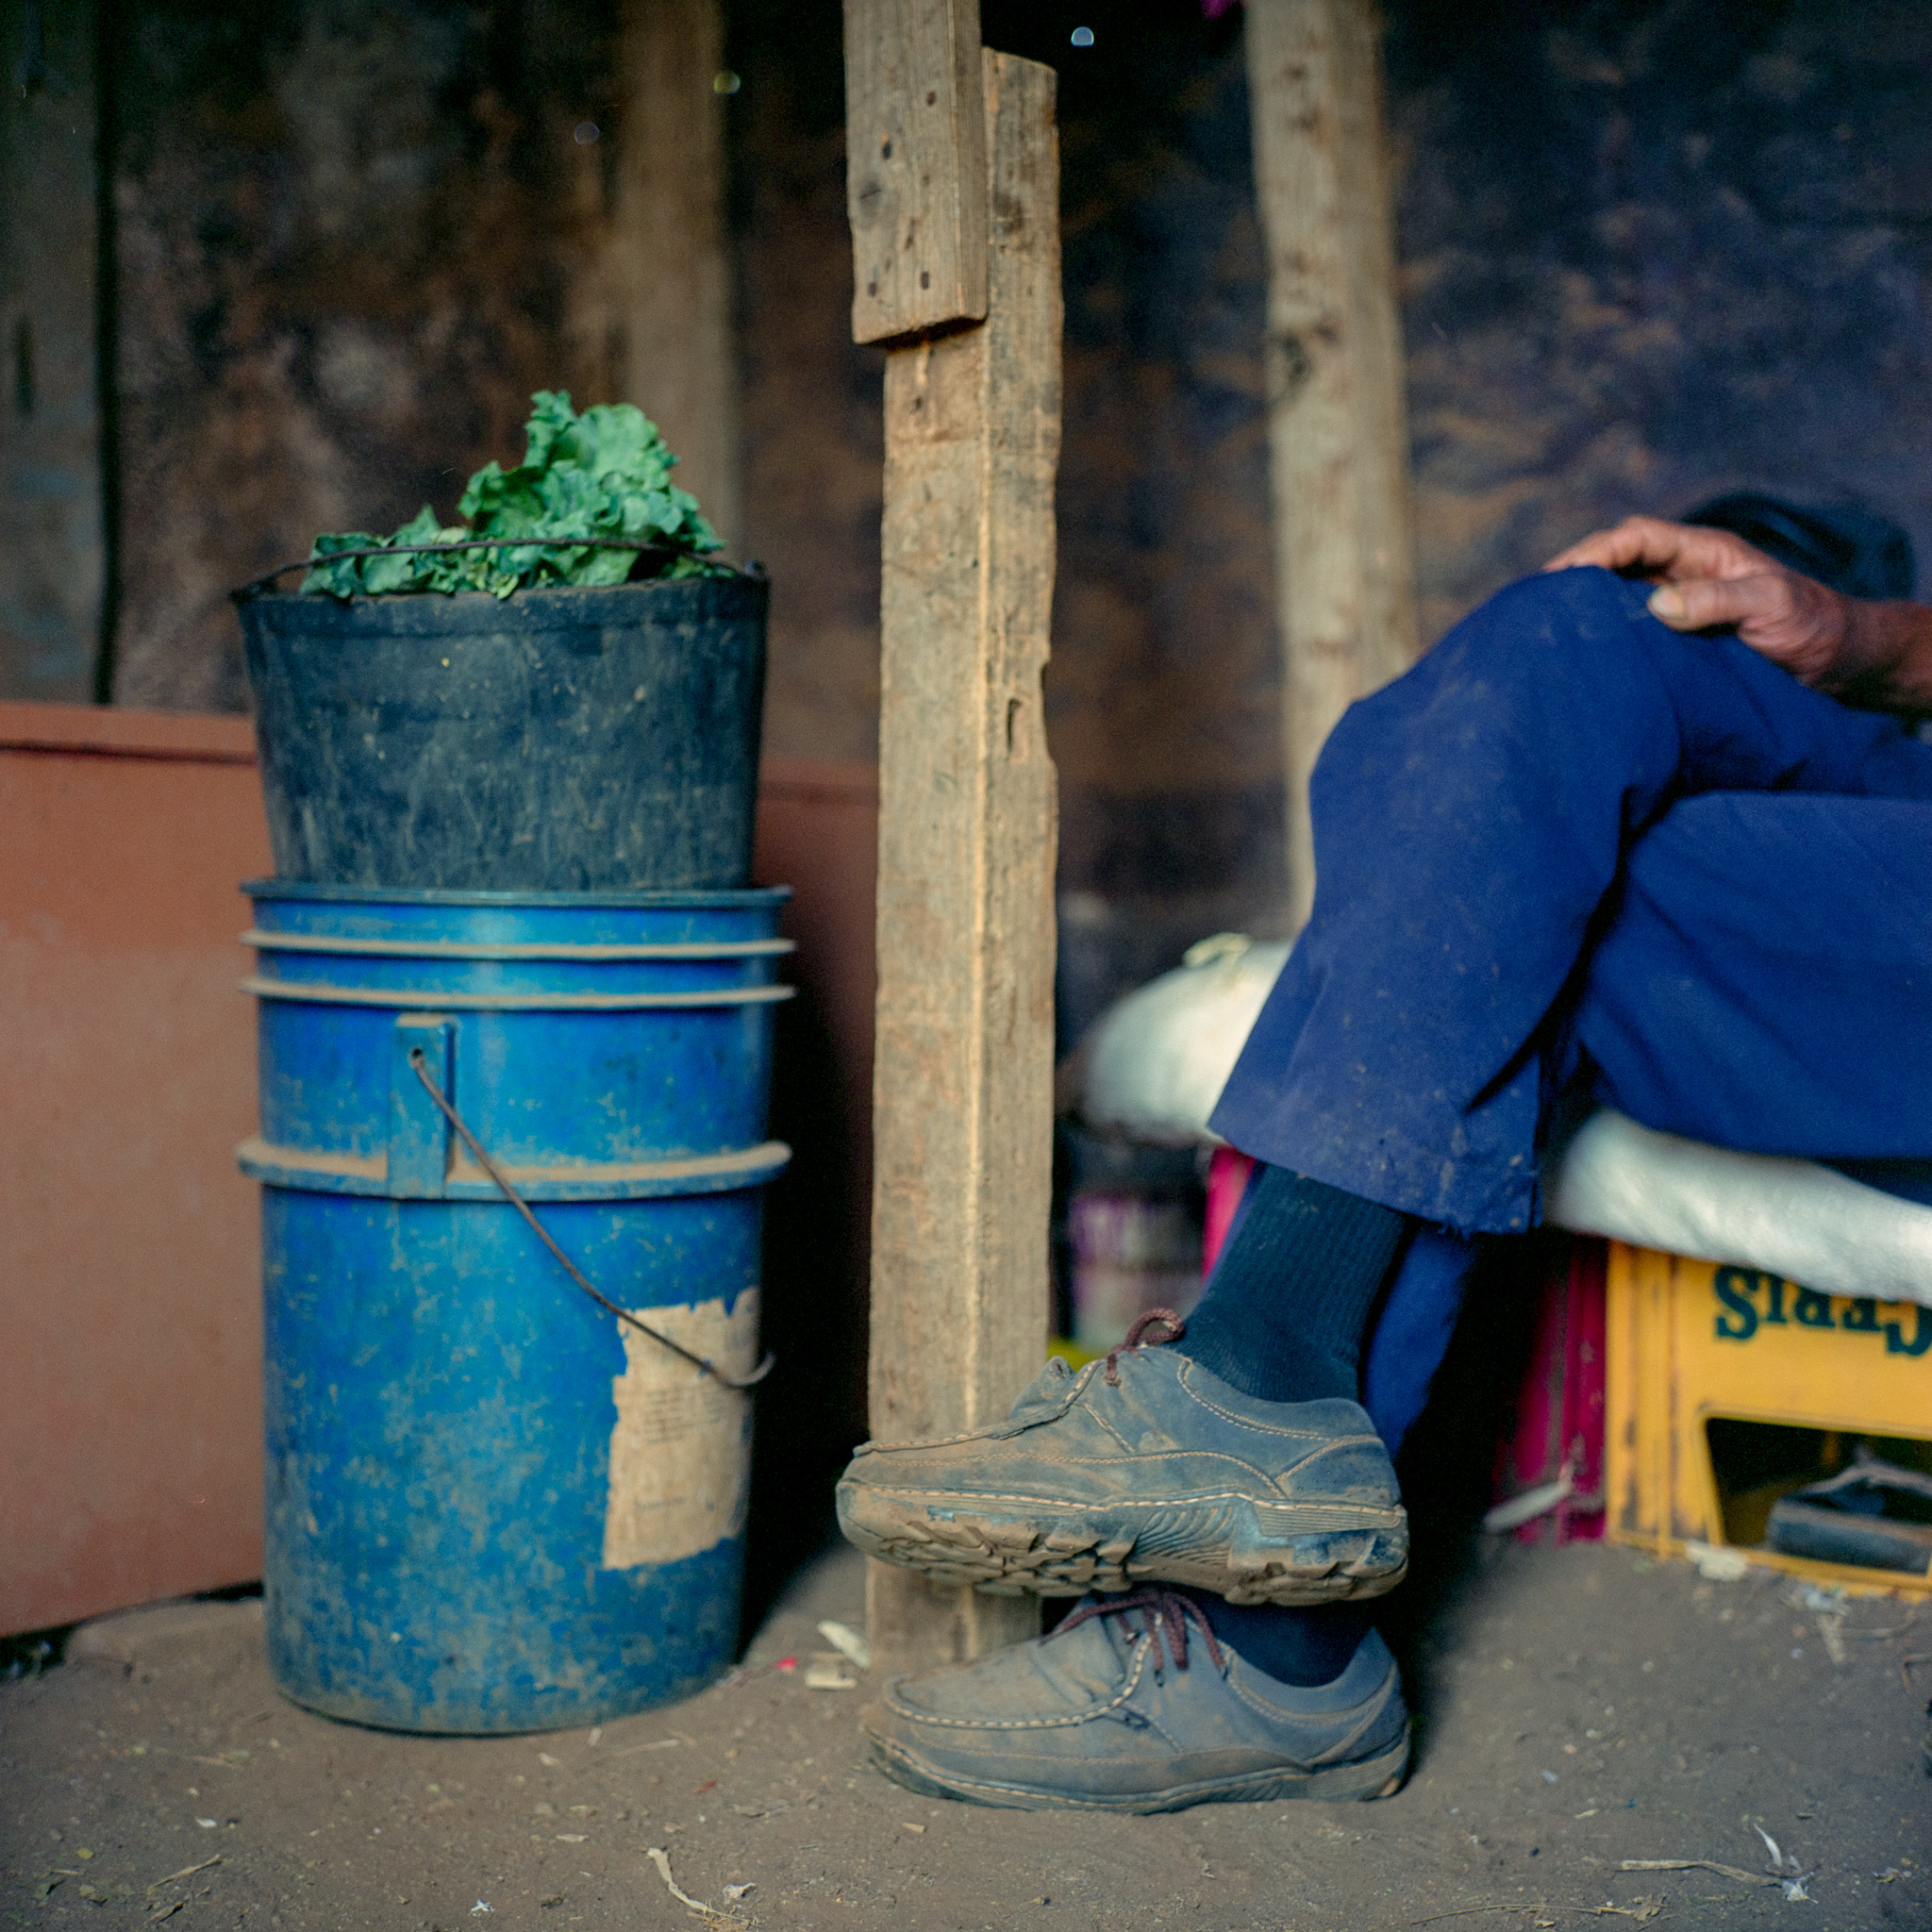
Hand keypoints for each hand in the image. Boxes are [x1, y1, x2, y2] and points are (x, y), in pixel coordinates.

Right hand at [1543, 515, 1851, 685]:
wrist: (1835, 661)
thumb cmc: (1811, 625)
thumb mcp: (1771, 606)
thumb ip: (1717, 601)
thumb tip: (1656, 605)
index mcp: (1703, 552)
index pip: (1637, 537)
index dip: (1597, 550)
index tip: (1563, 575)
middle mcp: (1684, 572)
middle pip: (1617, 560)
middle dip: (1575, 573)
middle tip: (1536, 601)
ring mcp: (1678, 603)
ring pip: (1617, 594)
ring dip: (1584, 605)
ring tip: (1545, 625)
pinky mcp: (1675, 636)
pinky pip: (1629, 627)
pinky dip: (1602, 634)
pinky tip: (1581, 651)